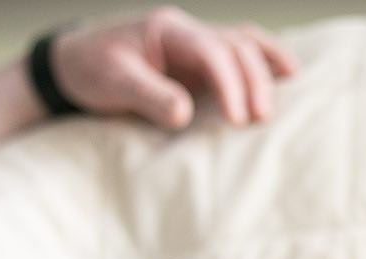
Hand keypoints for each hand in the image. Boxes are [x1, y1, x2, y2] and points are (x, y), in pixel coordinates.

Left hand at [52, 6, 297, 129]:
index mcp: (168, 30)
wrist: (75, 63)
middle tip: (262, 119)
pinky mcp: (199, 62)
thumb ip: (149, 96)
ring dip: (267, 66)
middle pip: (236, 45)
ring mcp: (196, 44)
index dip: (229, 84)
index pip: (211, 51)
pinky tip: (286, 72)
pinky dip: (263, 60)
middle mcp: (188, 31)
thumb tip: (185, 114)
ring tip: (291, 88)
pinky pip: (239, 52)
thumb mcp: (113, 83)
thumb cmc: (91, 70)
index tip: (236, 120)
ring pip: (244, 42)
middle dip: (254, 80)